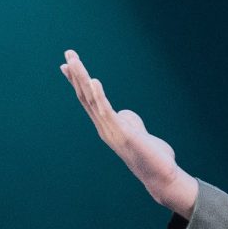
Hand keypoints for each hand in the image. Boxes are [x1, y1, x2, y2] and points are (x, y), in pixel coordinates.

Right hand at [60, 50, 198, 217]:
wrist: (160, 175)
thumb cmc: (151, 155)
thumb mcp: (137, 131)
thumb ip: (128, 120)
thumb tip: (123, 113)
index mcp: (107, 125)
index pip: (88, 99)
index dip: (77, 81)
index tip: (67, 64)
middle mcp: (104, 127)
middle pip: (85, 96)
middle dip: (76, 74)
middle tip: (68, 53)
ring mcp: (111, 130)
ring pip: (92, 100)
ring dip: (82, 79)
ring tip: (75, 61)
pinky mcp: (123, 133)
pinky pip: (107, 112)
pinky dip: (99, 95)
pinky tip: (93, 81)